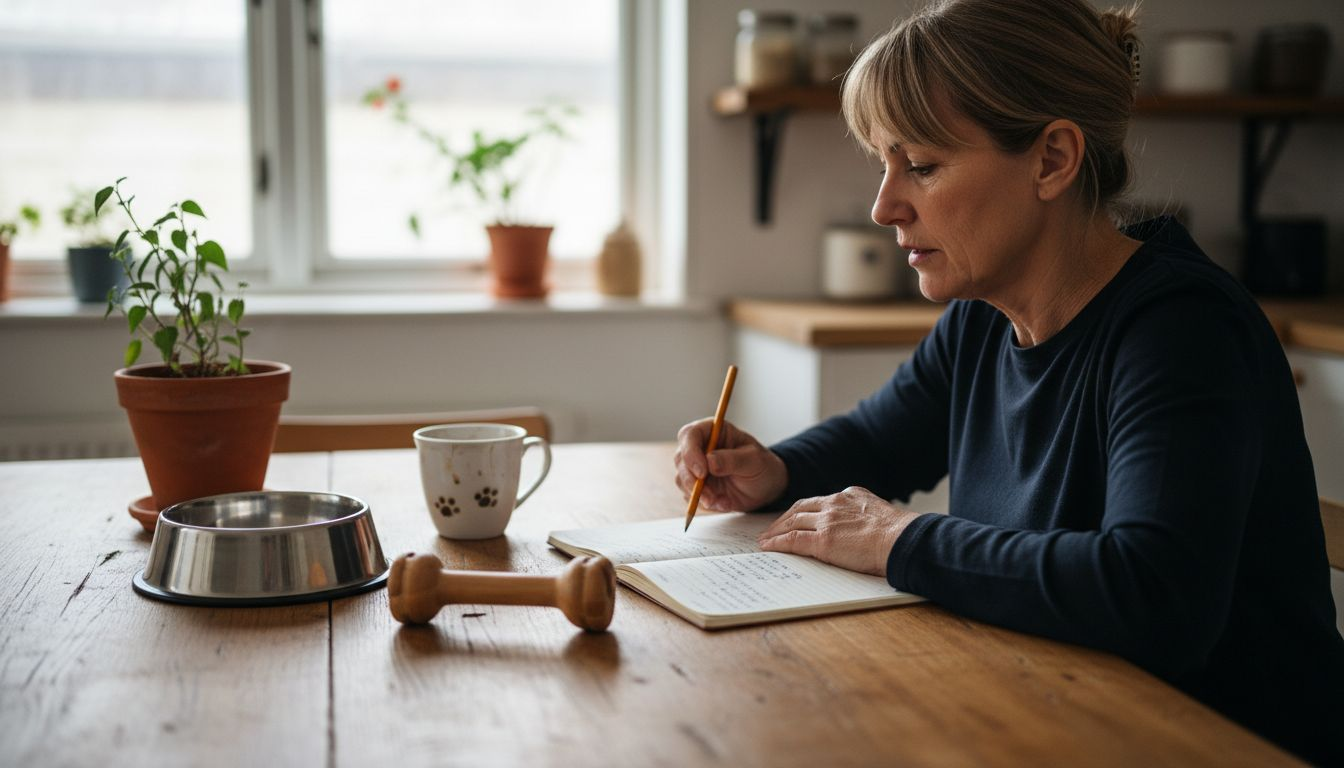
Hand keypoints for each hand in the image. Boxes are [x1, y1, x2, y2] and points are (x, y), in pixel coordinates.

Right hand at [674, 418, 786, 511]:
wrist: (766, 488)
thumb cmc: (762, 467)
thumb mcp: (754, 461)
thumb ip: (733, 460)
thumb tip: (710, 461)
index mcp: (713, 432)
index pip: (690, 434)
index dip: (691, 452)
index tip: (702, 472)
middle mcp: (700, 448)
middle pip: (681, 459)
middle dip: (692, 480)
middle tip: (710, 495)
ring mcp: (696, 468)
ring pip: (681, 479)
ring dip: (698, 494)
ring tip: (722, 500)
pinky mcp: (696, 486)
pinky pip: (690, 496)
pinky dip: (706, 503)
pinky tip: (725, 502)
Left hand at [757, 487, 922, 575]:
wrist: (903, 541)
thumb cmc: (899, 536)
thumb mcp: (879, 513)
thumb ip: (863, 515)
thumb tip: (859, 528)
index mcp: (849, 495)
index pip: (817, 501)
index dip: (801, 511)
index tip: (792, 518)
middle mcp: (835, 503)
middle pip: (799, 509)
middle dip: (783, 520)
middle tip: (771, 529)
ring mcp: (827, 521)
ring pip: (792, 523)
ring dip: (775, 532)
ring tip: (765, 540)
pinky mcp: (823, 540)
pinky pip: (792, 540)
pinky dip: (777, 543)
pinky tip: (768, 547)